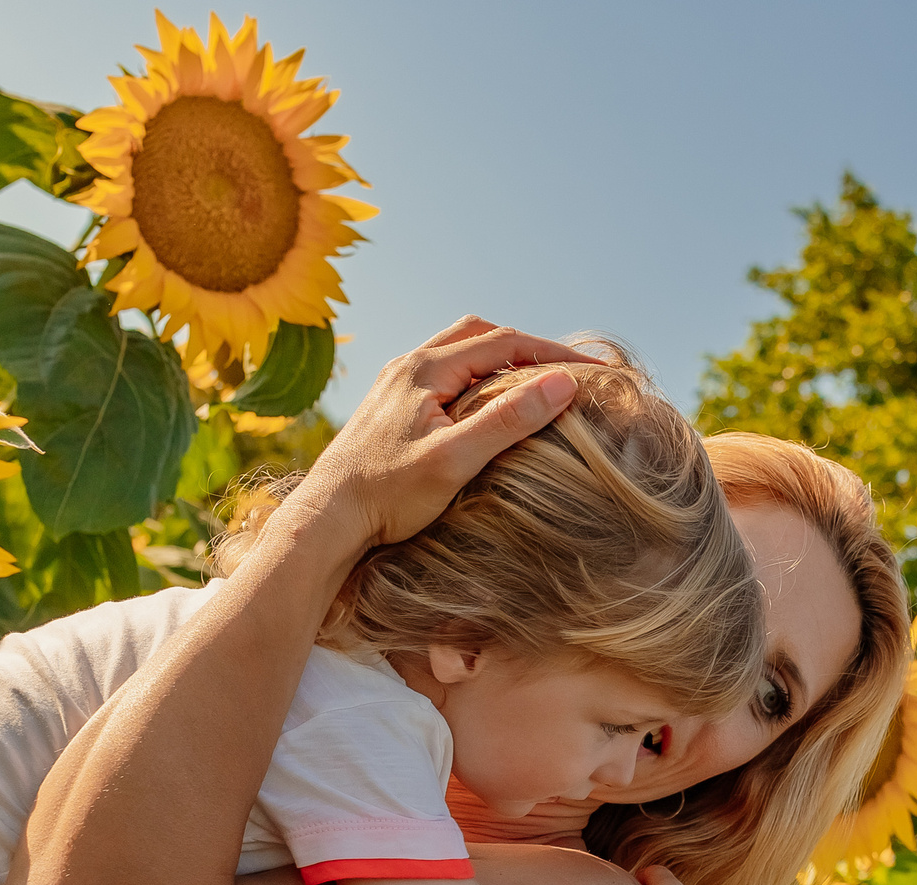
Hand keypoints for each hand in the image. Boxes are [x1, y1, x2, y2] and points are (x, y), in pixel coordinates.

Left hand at [285, 316, 589, 551]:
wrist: (327, 518)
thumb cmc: (388, 495)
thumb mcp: (456, 460)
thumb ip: (508, 420)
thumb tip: (562, 383)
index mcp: (425, 369)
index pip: (503, 343)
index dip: (551, 351)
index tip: (589, 367)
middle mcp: (407, 365)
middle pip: (477, 334)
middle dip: (524, 346)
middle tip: (560, 368)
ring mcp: (394, 384)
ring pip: (455, 351)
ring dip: (495, 358)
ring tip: (526, 380)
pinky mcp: (387, 406)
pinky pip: (437, 372)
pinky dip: (470, 375)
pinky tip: (479, 402)